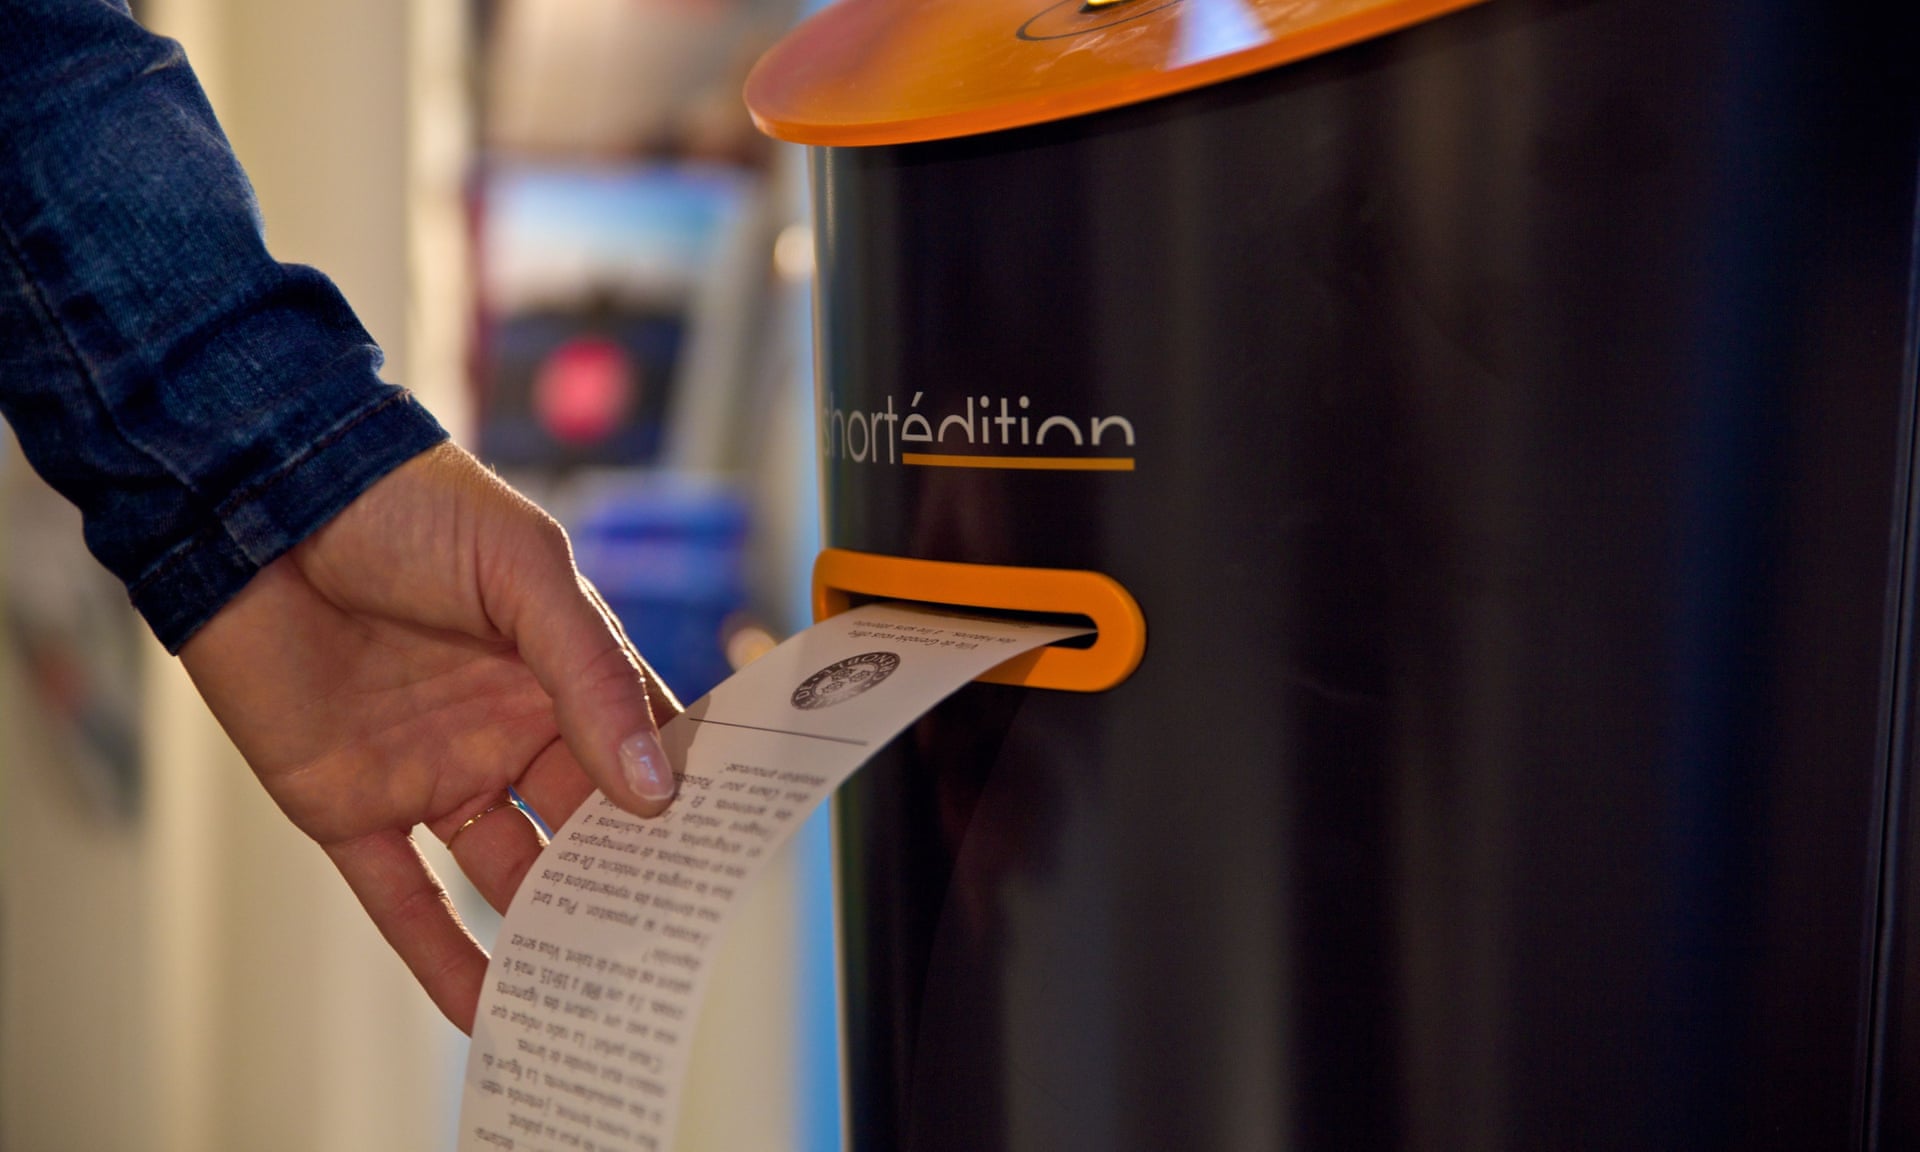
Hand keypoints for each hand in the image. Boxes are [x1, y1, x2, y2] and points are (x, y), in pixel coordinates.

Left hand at [178, 442, 677, 1031]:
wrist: (255, 499)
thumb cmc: (404, 508)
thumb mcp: (524, 572)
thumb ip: (589, 677)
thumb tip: (655, 789)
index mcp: (559, 670)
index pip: (642, 749)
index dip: (685, 798)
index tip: (729, 855)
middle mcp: (505, 729)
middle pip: (585, 826)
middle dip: (628, 881)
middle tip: (673, 945)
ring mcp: (433, 771)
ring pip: (508, 874)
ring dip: (551, 931)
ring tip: (600, 990)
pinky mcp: (351, 808)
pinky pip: (403, 899)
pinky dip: (444, 958)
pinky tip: (490, 1011)